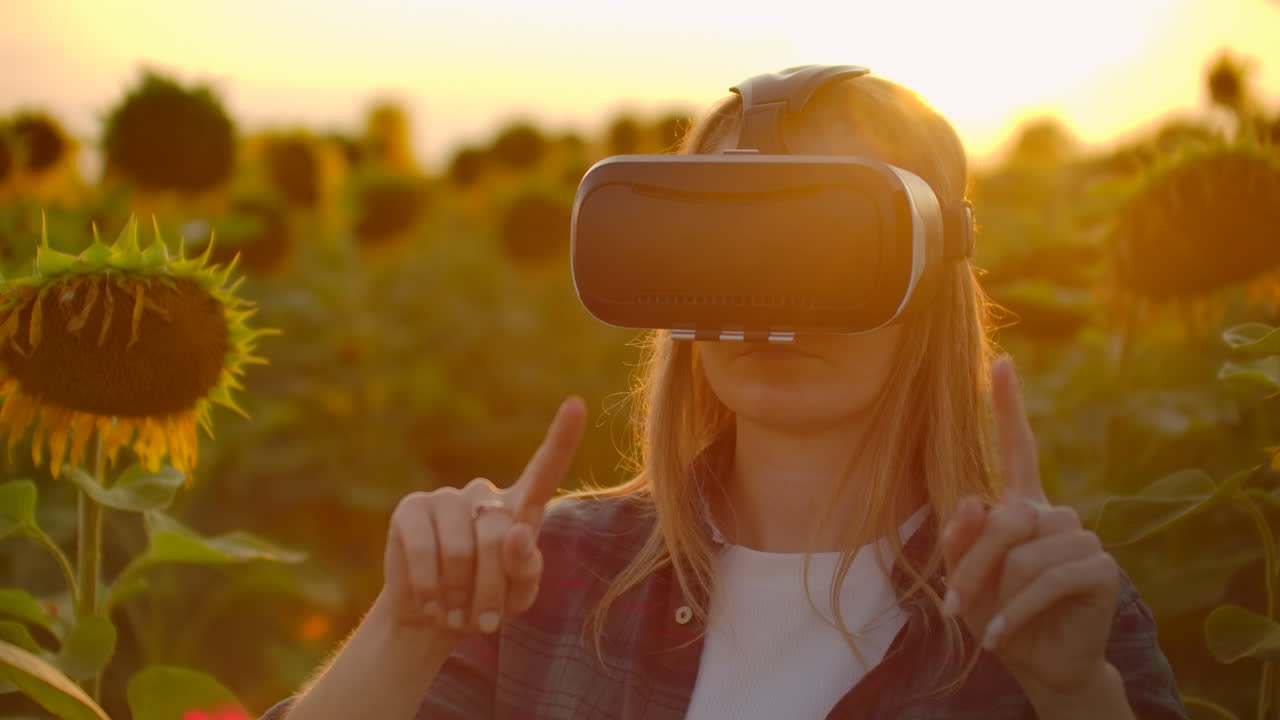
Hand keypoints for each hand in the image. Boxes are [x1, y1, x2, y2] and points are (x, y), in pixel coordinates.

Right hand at [381, 396, 586, 638]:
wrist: (431, 618)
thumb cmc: (483, 604)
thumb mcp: (517, 596)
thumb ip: (526, 569)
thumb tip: (516, 532)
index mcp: (520, 508)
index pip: (546, 469)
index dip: (562, 438)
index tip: (576, 404)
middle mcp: (484, 494)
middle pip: (499, 537)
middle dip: (491, 589)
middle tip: (483, 621)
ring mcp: (446, 497)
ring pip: (461, 548)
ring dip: (459, 594)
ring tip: (455, 610)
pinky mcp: (411, 509)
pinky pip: (425, 549)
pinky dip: (429, 586)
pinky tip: (430, 602)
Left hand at [941, 358, 1120, 698]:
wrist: (1040, 664)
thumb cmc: (998, 615)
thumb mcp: (964, 578)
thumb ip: (961, 540)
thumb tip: (975, 501)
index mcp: (1024, 507)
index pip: (1019, 448)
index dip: (1009, 406)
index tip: (1000, 363)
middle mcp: (1056, 515)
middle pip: (1006, 521)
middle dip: (972, 566)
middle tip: (951, 607)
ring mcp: (1082, 539)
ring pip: (1024, 554)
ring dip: (996, 593)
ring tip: (989, 625)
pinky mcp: (1100, 570)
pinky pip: (1048, 580)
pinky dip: (1018, 611)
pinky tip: (1001, 636)